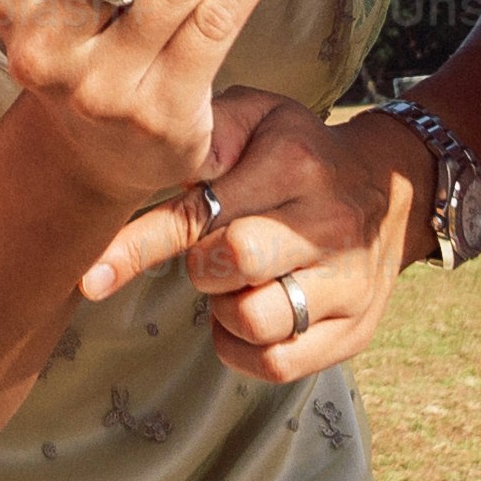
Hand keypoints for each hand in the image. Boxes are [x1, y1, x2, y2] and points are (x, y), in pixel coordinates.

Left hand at [76, 91, 428, 381]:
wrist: (388, 189)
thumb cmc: (298, 153)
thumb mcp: (261, 115)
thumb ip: (212, 127)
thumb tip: (171, 157)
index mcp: (295, 164)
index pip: (202, 213)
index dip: (140, 245)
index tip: (92, 276)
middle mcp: (328, 225)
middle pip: (227, 266)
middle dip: (199, 265)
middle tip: (211, 252)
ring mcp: (348, 283)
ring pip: (253, 321)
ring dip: (223, 309)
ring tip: (237, 282)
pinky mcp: (355, 331)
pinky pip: (276, 365)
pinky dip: (243, 349)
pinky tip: (247, 316)